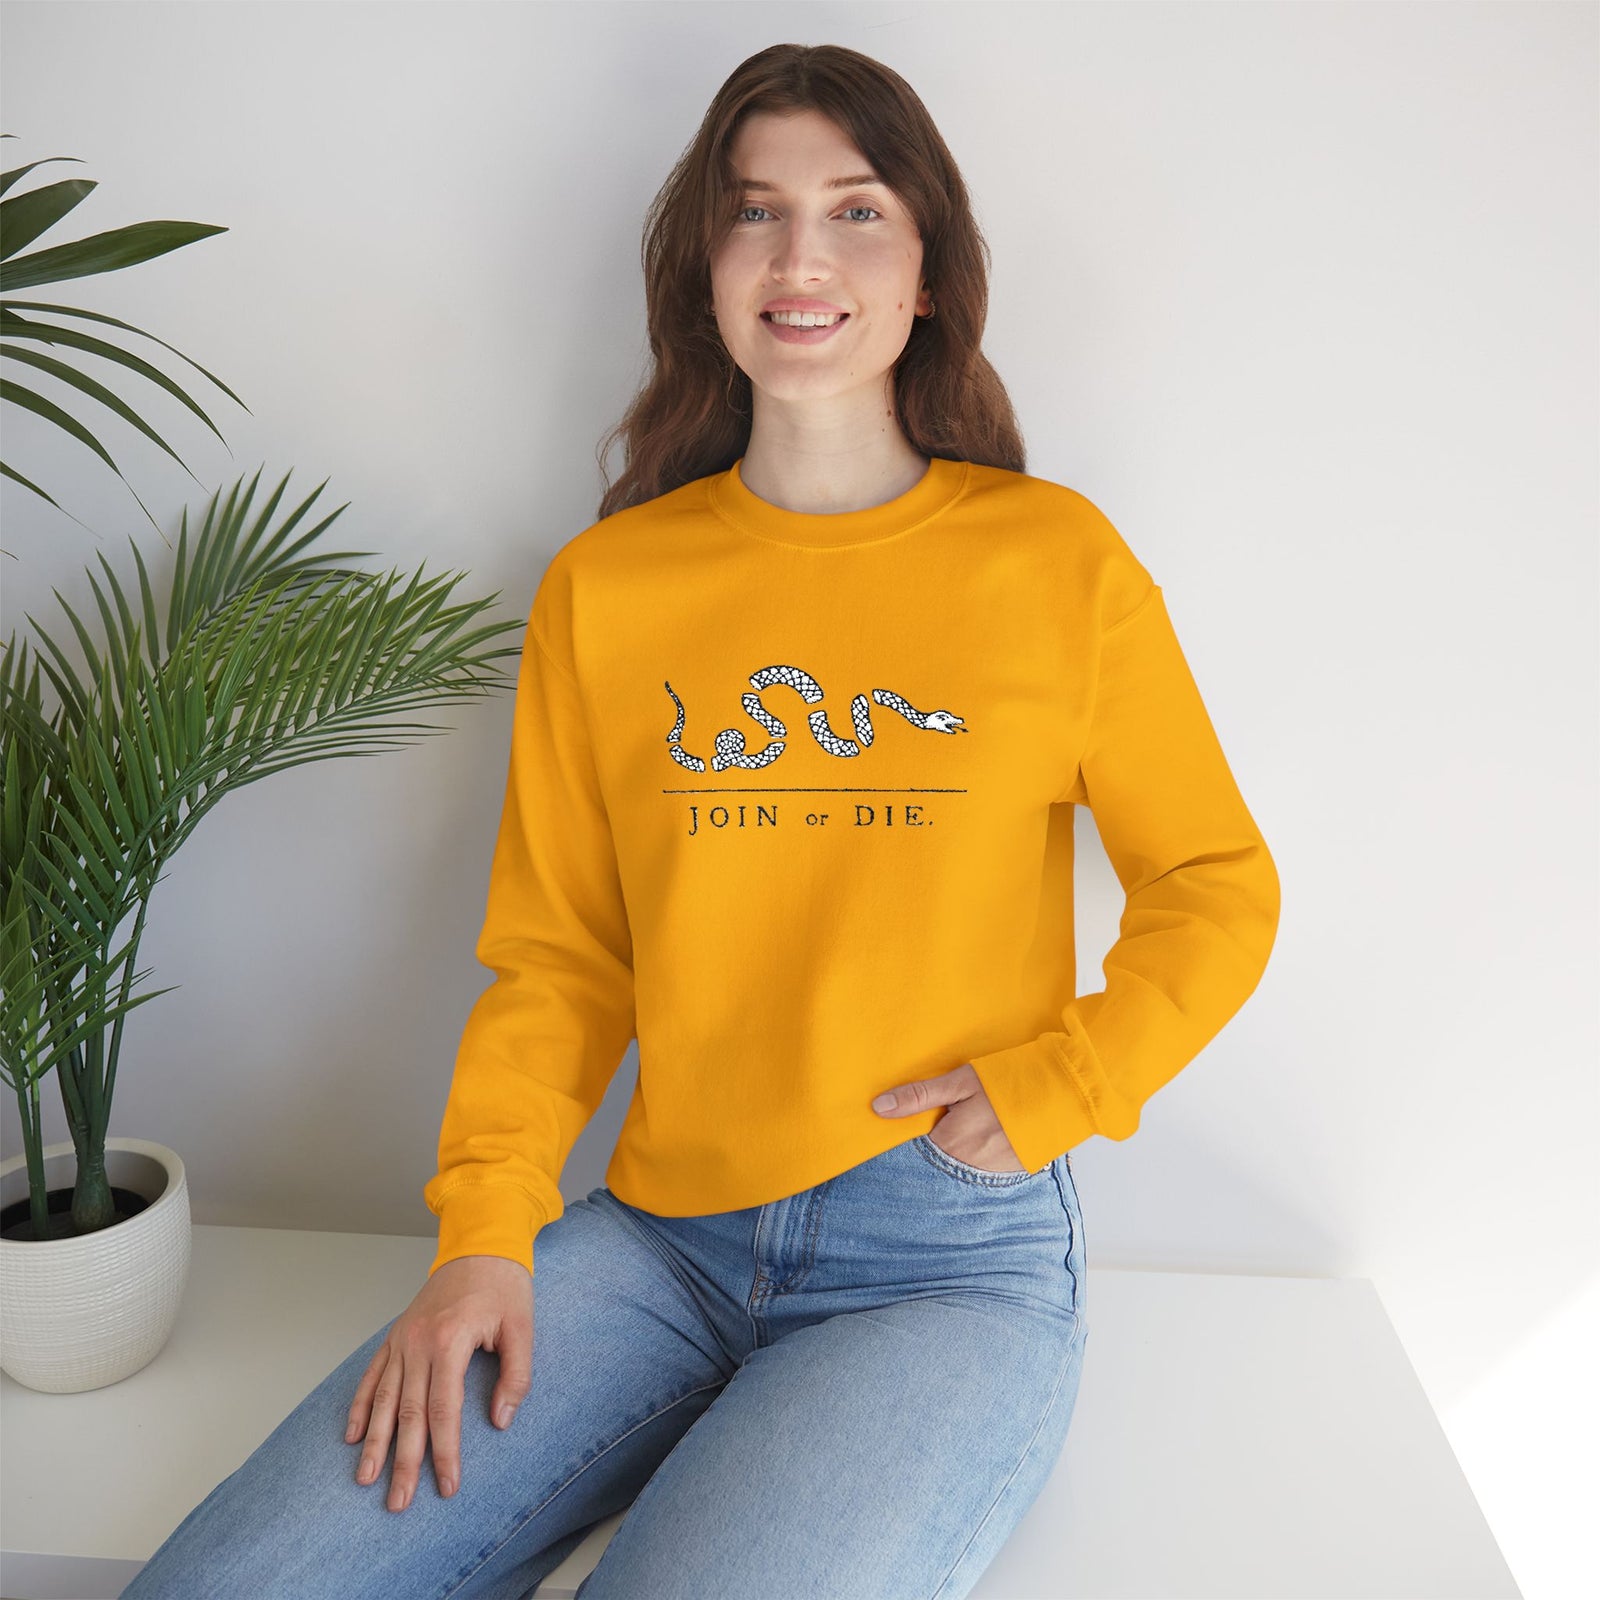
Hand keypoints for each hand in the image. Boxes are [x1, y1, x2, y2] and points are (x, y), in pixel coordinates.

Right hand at [346, 1254, 532, 1512]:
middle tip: (398, 1502)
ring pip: (383, 1399)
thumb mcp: (522, 1328)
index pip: (443, 1410)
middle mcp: (418, 1343)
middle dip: (402, 1461)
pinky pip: (372, 1375)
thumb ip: (516, 1376)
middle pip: (407, 1413)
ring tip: (365, 1479)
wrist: (480, 1245)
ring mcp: (403, 1339)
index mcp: (450, 1341)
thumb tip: (500, 1421)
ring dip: (374, 1442)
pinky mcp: (396, 1336)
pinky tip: (352, 1435)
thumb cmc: (504, 1286)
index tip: (446, 1486)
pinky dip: (360, 1406)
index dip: (445, 1452)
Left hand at [871, 1062, 1026, 1172]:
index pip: (913, 1153)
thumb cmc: (1006, 1082)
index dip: (908, 1141)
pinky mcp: (1011, 1174)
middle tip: (943, 1126)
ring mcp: (991, 1174)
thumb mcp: (961, 1082)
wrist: (1062, 1093)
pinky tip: (985, 1142)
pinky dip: (978, 1160)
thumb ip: (920, 1096)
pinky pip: (983, 1173)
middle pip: (936, 1164)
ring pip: (959, 1169)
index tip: (906, 1130)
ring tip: (966, 1132)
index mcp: (950, 1143)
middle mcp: (967, 1167)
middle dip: (932, 1150)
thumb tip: (878, 1107)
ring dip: (955, 1156)